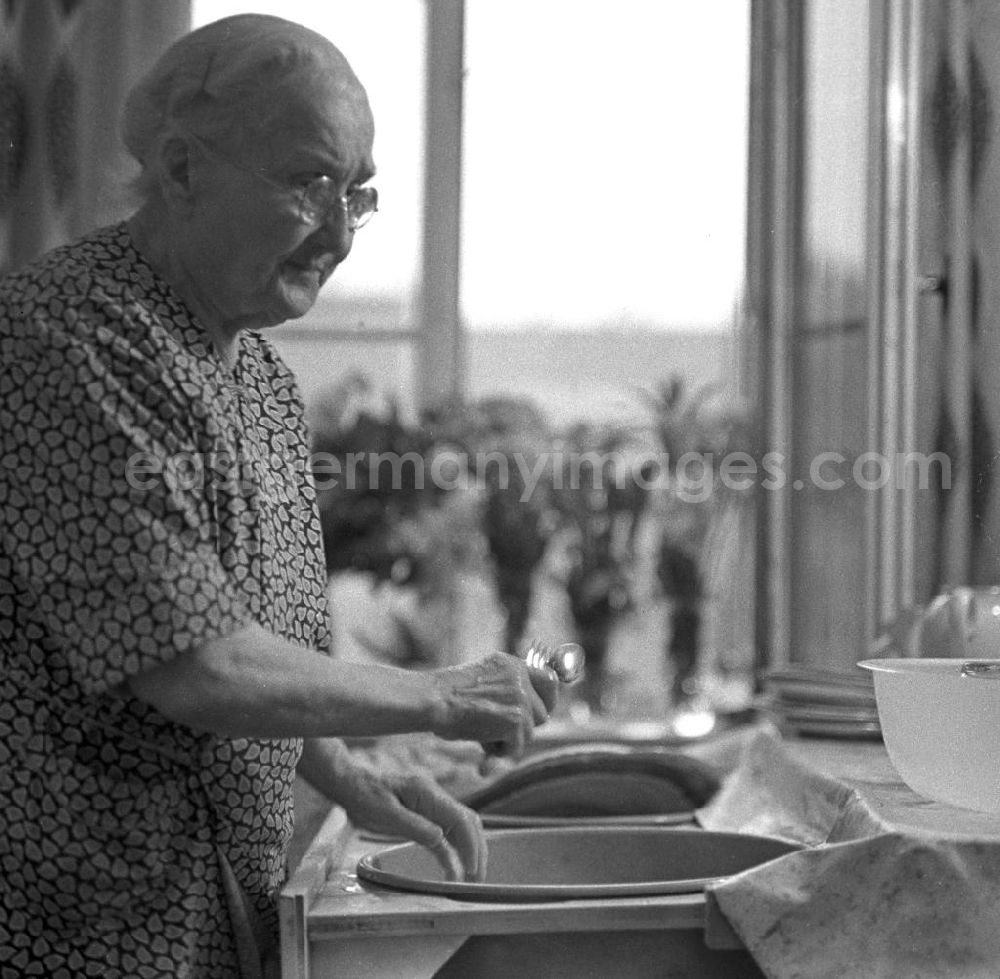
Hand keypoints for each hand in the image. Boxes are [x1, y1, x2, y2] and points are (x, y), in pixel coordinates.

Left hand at [334, 766, 486, 881]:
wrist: (351, 784)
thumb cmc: (365, 796)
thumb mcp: (385, 814)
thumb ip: (414, 826)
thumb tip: (441, 839)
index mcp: (428, 794)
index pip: (460, 819)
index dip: (470, 845)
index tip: (470, 870)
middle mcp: (435, 798)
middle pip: (468, 823)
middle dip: (477, 850)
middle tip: (476, 880)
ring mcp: (431, 806)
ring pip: (461, 828)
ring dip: (469, 851)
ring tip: (471, 877)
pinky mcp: (424, 815)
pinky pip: (446, 833)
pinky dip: (454, 851)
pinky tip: (454, 867)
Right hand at [429, 651, 558, 757]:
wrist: (433, 700)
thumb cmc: (447, 697)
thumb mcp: (483, 682)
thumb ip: (507, 690)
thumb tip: (528, 716)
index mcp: (511, 665)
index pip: (549, 679)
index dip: (548, 698)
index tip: (542, 711)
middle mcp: (520, 677)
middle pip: (543, 712)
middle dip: (525, 726)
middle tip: (500, 730)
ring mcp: (520, 698)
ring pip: (529, 733)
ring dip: (508, 740)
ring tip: (480, 732)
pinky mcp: (516, 719)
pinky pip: (517, 748)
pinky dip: (499, 753)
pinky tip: (480, 743)